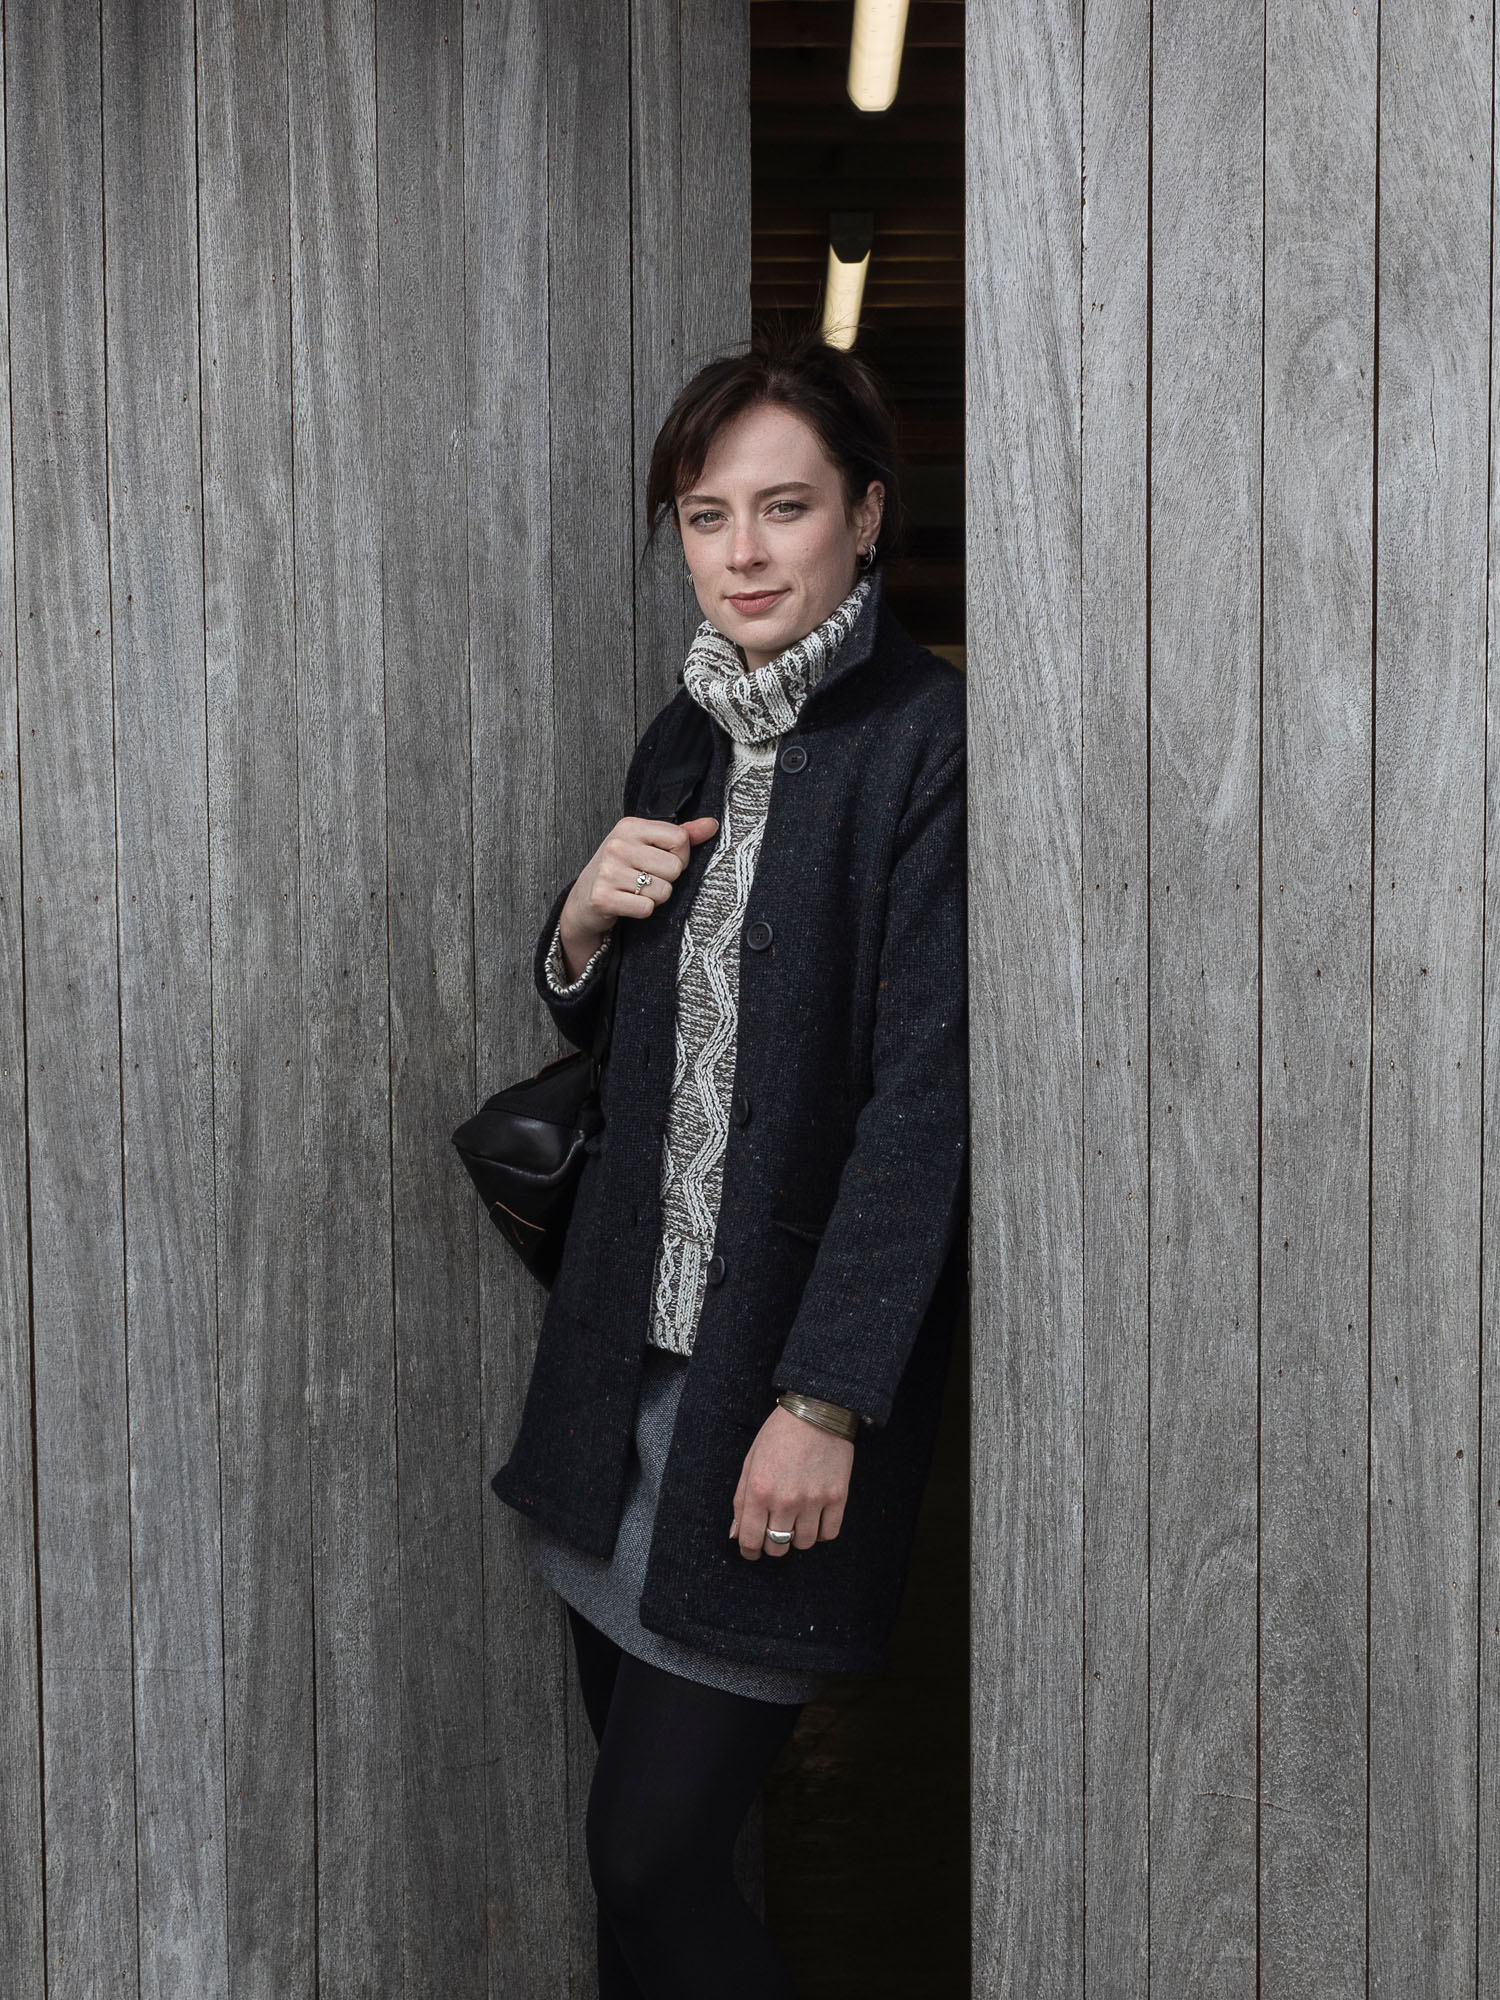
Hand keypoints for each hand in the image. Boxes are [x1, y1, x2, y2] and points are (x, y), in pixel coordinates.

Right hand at [558, 814, 718, 978]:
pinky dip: (642, 910)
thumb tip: (712, 825)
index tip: (662, 861)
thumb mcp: (647, 845)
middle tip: (646, 879)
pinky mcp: (602, 897)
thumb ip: (682, 835)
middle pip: (675, 867)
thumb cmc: (621, 869)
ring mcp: (608, 871)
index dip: (680, 856)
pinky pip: (646, 908)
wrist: (584, 899)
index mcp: (630, 826)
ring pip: (663, 890)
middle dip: (667, 879)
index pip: (680, 839)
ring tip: (636, 891)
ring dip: (655, 897)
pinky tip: (628, 903)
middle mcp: (617, 845)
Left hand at [730, 1405, 853, 1559]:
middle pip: (776, 1546)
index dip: (749, 1550)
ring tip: (796, 1519)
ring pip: (803, 1544)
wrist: (818, 1411)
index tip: (752, 1549)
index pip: (749, 1540)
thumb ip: (741, 1500)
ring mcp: (813, 1500)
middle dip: (771, 1544)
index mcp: (758, 1490)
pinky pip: (828, 1534)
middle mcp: (785, 1500)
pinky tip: (815, 1518)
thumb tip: (735, 1534)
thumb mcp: (751, 1460)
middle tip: (774, 1530)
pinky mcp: (837, 1498)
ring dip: (797, 1537)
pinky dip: (820, 1532)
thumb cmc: (780, 1433)